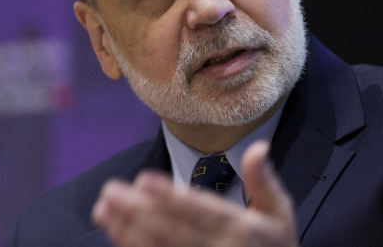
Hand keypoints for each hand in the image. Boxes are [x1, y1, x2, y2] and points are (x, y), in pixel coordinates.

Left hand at [92, 141, 297, 246]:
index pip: (200, 210)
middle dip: (138, 210)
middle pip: (172, 229)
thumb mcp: (279, 212)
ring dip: (127, 229)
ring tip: (104, 209)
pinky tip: (115, 231)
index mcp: (241, 229)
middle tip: (110, 191)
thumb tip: (258, 146)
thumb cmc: (276, 245)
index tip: (144, 180)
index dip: (171, 196)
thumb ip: (264, 181)